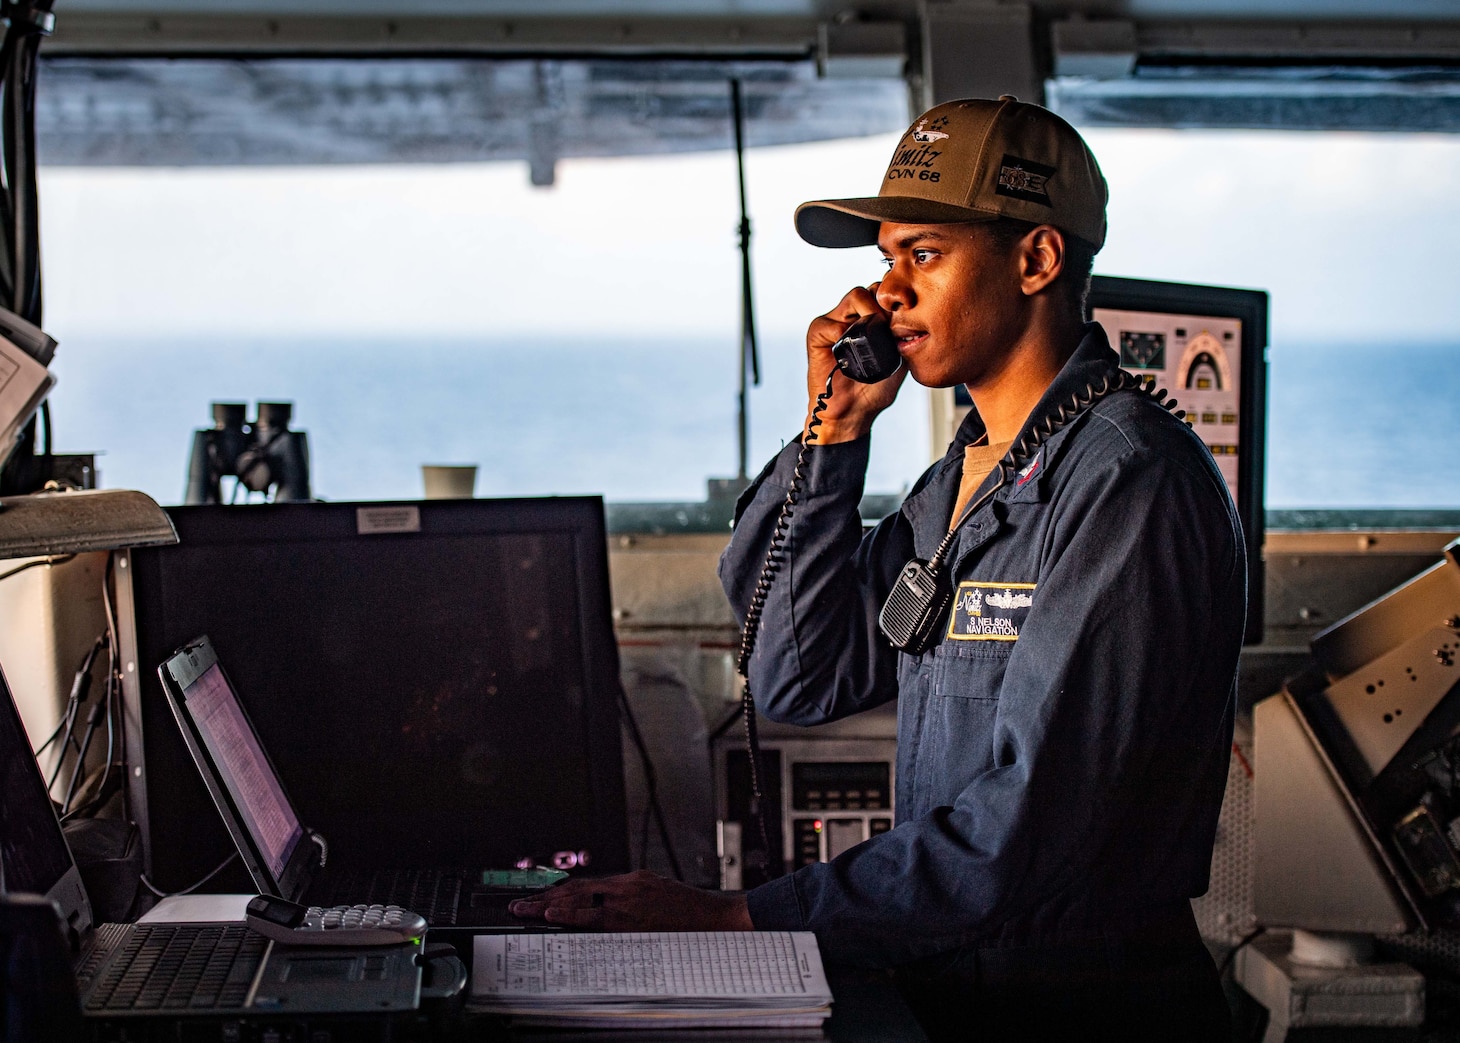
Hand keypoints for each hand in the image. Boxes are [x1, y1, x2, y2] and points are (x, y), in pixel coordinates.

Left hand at [508, 870, 752, 931]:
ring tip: (526, 910)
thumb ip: (630, 900)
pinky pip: (594, 917)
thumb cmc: (690, 913)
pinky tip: (553, 915)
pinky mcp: (632, 917)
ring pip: (580, 900)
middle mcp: (626, 887)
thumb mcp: (658, 895)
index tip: (541, 897)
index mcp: (633, 881)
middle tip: (521, 905)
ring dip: (549, 906)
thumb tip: (604, 909)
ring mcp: (627, 902)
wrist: (716, 920)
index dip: (561, 891)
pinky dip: (571, 914)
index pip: (587, 885)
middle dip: (546, 898)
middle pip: (577, 890)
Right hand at [805, 283, 908, 444]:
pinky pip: (832, 322)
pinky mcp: (818, 333)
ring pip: (856, 296)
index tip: (906, 317)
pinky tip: (852, 350)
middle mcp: (852, 317)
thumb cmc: (874, 391)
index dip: (897, 302)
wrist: (852, 413)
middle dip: (885, 304)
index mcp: (870, 320)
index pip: (885, 294)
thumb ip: (904, 334)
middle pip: (872, 290)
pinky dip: (843, 332)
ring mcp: (834, 323)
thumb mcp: (899, 357)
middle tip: (891, 326)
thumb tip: (914, 313)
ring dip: (870, 312)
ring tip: (876, 334)